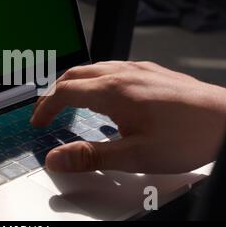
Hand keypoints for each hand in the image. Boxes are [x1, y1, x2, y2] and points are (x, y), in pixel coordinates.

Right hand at [30, 61, 225, 173]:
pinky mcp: (150, 71)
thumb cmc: (188, 136)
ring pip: (92, 69)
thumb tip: (56, 158)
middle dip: (53, 92)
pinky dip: (93, 80)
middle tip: (45, 111)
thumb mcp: (136, 155)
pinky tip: (103, 96)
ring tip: (68, 103)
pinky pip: (111, 68)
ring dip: (72, 84)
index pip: (64, 92)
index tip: (38, 122)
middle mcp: (122, 73)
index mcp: (113, 91)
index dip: (45, 107)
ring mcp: (137, 69)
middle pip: (73, 75)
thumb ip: (91, 156)